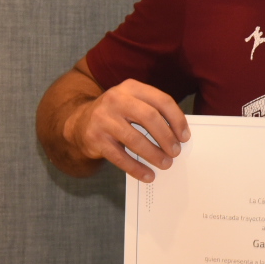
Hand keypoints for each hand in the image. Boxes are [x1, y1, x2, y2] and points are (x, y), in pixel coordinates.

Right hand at [63, 77, 189, 181]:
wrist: (79, 123)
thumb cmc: (115, 115)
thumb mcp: (132, 103)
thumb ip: (152, 112)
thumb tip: (179, 136)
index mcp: (130, 87)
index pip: (161, 100)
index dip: (177, 120)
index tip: (185, 136)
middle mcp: (116, 99)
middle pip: (149, 118)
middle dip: (166, 137)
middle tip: (175, 151)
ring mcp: (103, 118)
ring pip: (135, 139)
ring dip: (154, 154)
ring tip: (165, 164)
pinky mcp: (95, 138)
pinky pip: (120, 157)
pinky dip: (137, 168)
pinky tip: (148, 175)